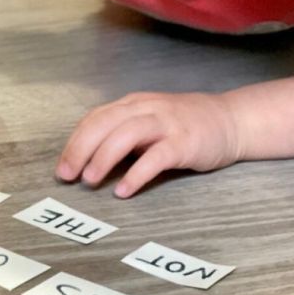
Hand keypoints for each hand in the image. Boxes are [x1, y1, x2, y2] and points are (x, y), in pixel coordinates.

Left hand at [57, 92, 241, 197]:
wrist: (231, 120)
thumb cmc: (185, 125)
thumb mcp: (149, 120)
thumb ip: (123, 132)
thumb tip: (89, 158)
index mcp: (133, 104)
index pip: (96, 118)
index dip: (75, 142)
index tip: (62, 166)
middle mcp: (146, 109)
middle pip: (104, 123)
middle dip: (81, 149)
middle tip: (66, 176)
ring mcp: (166, 124)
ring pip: (126, 135)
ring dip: (103, 158)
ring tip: (89, 181)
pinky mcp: (184, 143)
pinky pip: (156, 157)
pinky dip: (136, 174)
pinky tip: (124, 190)